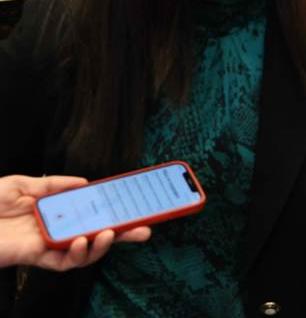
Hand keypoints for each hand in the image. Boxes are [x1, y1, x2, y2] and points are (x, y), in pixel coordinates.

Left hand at [0, 174, 150, 269]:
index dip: (113, 208)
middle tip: (145, 229)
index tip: (135, 203)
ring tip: (112, 233)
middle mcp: (55, 229)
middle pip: (95, 232)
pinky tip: (82, 240)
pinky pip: (63, 262)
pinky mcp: (35, 258)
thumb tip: (86, 183)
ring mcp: (47, 245)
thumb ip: (53, 185)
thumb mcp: (21, 184)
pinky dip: (78, 254)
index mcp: (54, 210)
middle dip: (123, 232)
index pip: (90, 210)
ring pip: (84, 251)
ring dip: (102, 245)